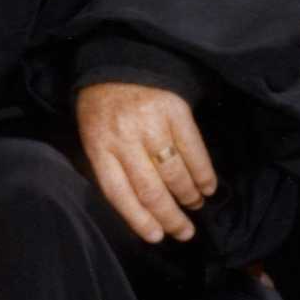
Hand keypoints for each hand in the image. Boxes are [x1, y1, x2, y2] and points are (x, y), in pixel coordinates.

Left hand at [76, 78, 218, 246]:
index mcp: (98, 146)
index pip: (117, 193)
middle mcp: (124, 137)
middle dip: (171, 217)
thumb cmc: (102, 108)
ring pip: (174, 173)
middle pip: (150, 189)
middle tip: (184, 232)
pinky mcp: (175, 110)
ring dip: (188, 197)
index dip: (139, 219)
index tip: (157, 237)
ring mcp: (151, 123)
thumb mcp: (92, 136)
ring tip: (194, 206)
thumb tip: (137, 209)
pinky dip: (204, 174)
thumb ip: (108, 168)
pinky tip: (207, 187)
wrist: (118, 61)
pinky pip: (194, 150)